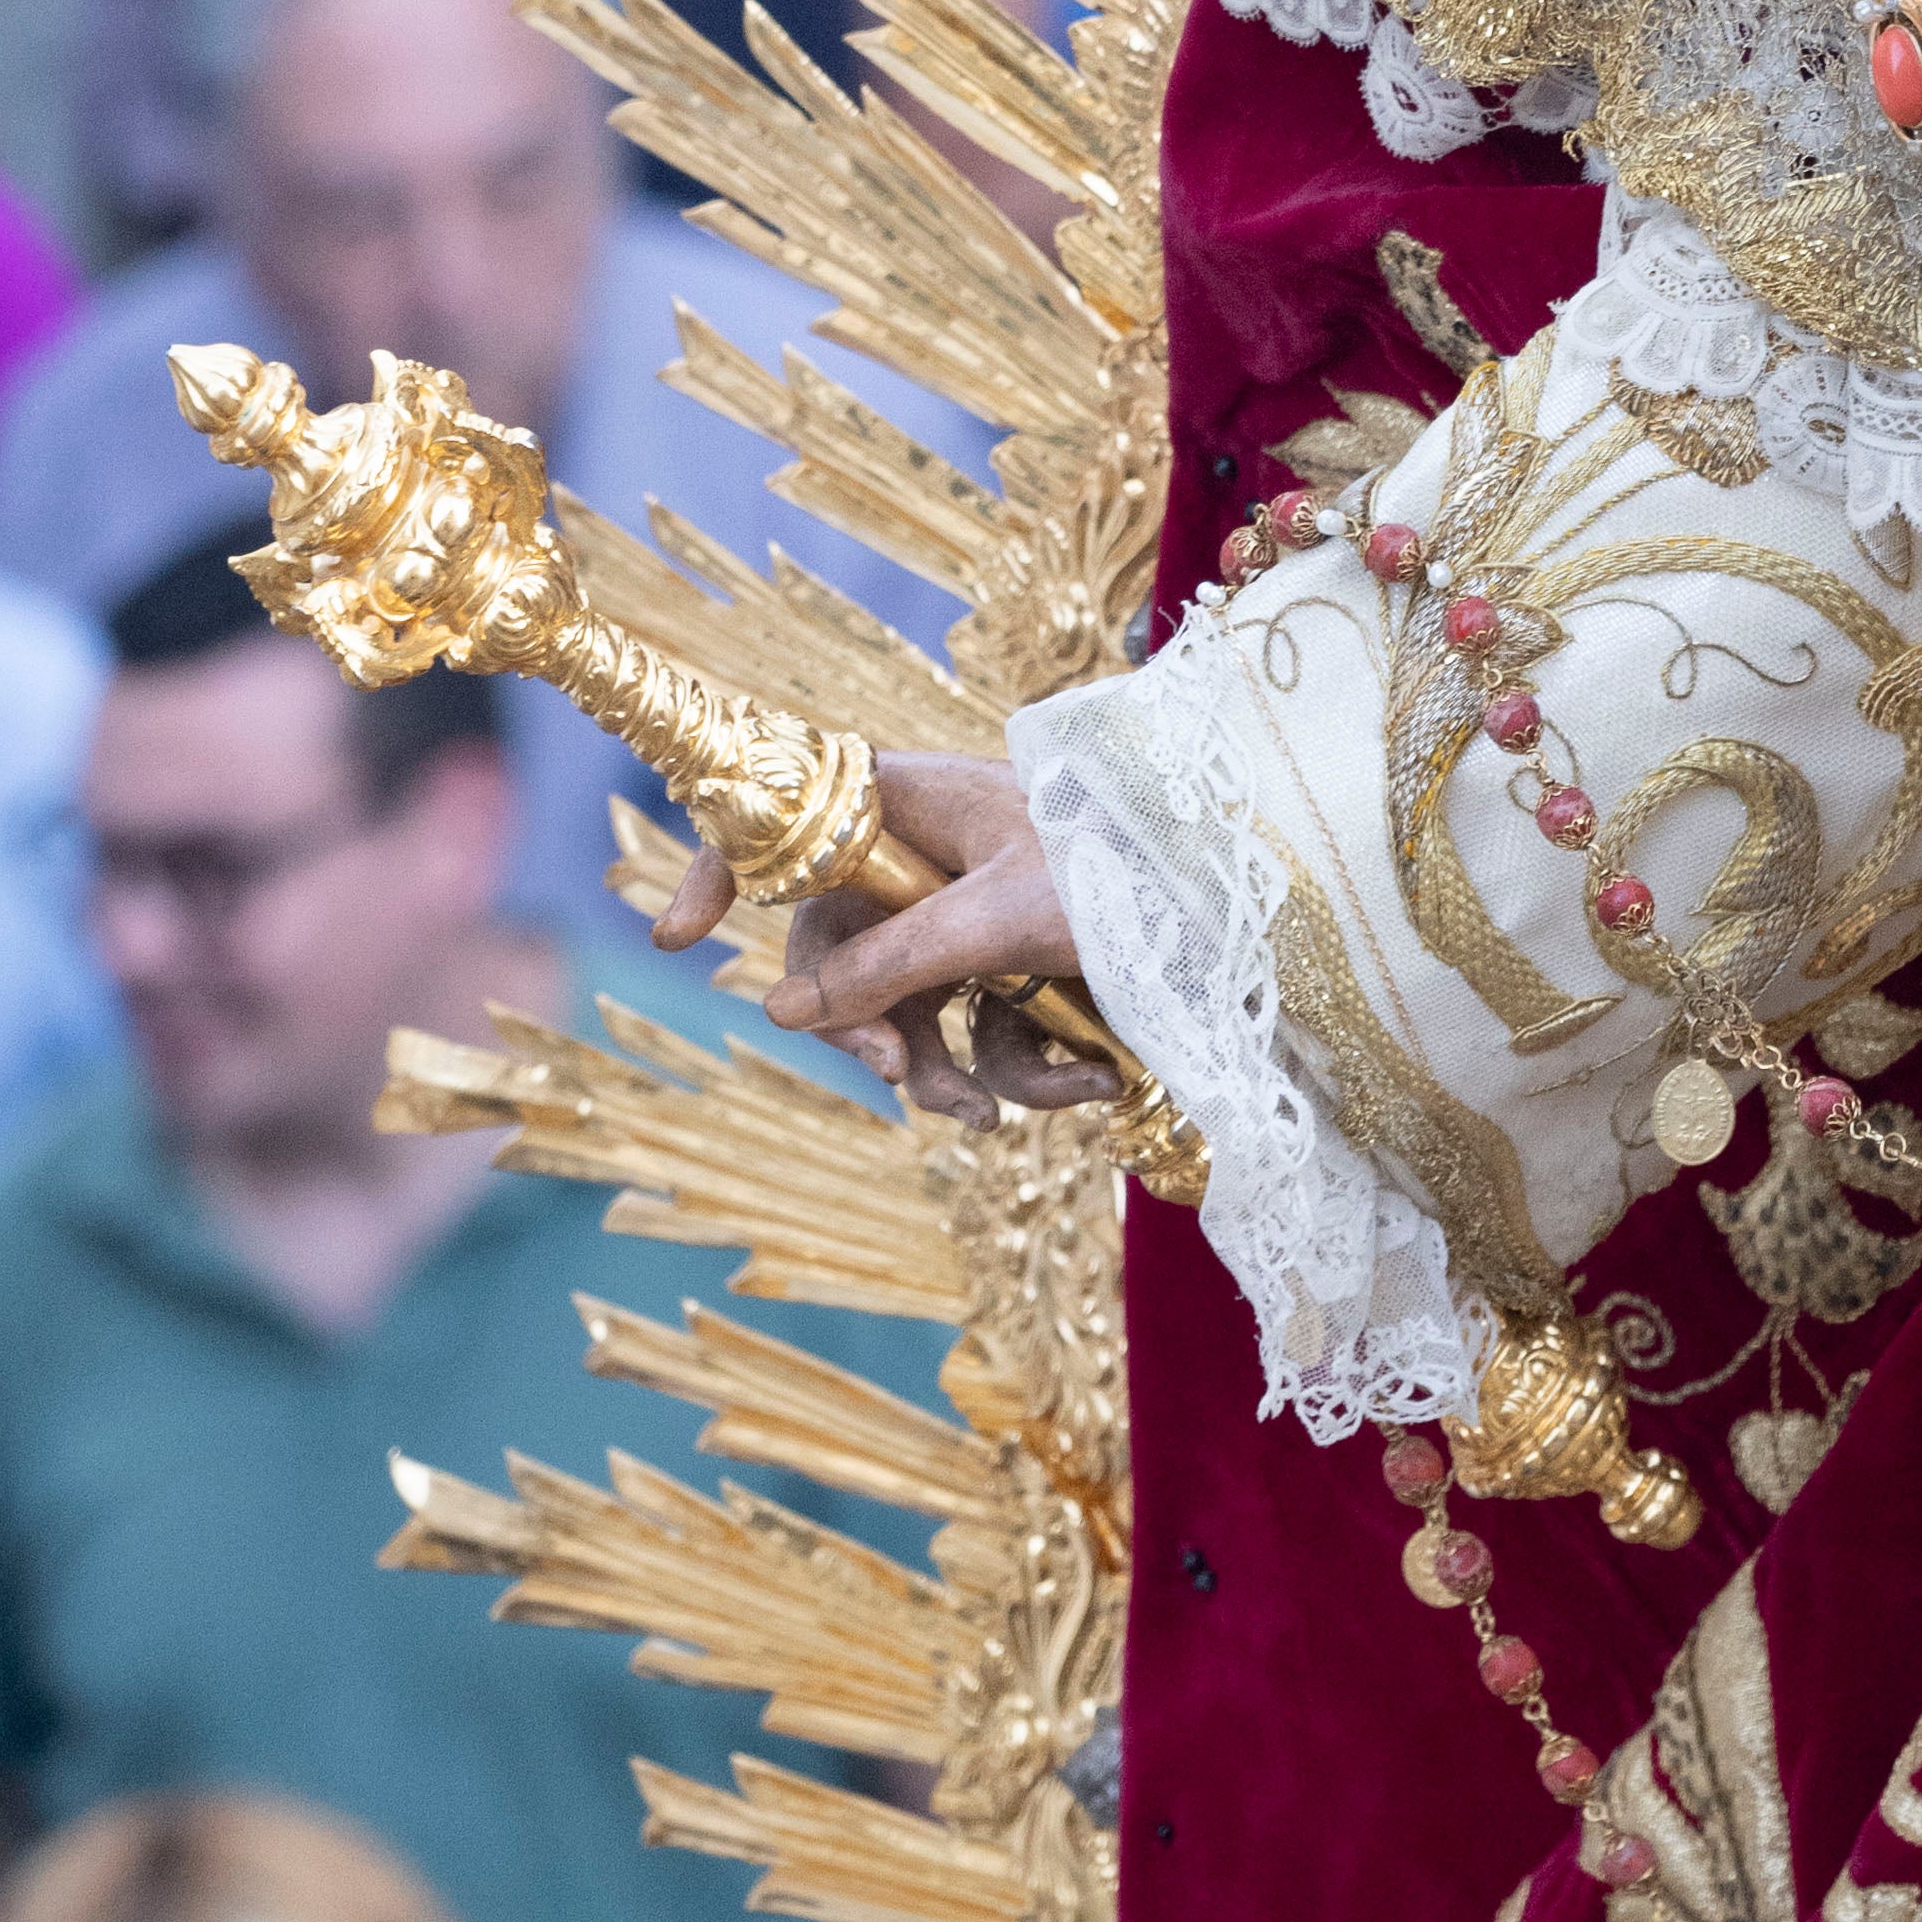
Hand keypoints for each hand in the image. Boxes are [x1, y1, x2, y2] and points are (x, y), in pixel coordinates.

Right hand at [660, 750, 1108, 1104]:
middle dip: (869, 1029)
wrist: (1244, 913)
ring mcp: (972, 921)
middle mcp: (930, 860)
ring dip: (952, 1077)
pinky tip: (1088, 1080)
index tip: (676, 934)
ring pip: (911, 1015)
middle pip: (840, 953)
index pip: (788, 816)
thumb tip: (781, 1010)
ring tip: (1001, 1119)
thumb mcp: (999, 918)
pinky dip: (1023, 1072)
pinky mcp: (1017, 976)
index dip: (721, 863)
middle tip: (902, 1076)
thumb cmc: (1123, 874)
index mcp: (914, 803)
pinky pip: (981, 1038)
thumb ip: (890, 965)